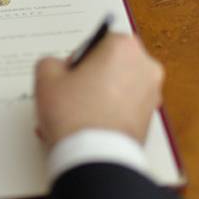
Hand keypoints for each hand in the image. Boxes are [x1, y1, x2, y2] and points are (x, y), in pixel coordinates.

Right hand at [34, 34, 163, 148]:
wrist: (95, 156)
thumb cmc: (74, 115)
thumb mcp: (46, 77)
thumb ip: (50, 62)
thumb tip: (57, 67)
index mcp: (124, 47)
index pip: (97, 43)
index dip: (77, 61)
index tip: (66, 77)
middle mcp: (145, 66)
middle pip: (110, 66)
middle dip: (89, 80)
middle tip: (68, 97)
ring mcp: (152, 94)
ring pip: (116, 89)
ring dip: (97, 99)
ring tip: (74, 118)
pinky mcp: (150, 120)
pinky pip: (123, 110)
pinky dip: (107, 116)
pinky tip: (86, 130)